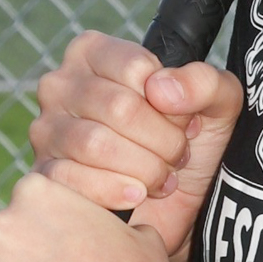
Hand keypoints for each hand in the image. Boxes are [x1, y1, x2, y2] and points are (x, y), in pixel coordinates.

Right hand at [28, 34, 242, 261]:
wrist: (181, 208)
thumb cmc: (192, 144)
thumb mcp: (218, 104)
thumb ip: (203, 82)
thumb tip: (161, 90)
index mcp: (96, 53)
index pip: (136, 68)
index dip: (170, 103)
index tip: (183, 121)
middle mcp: (62, 84)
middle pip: (118, 107)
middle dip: (162, 140)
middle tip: (176, 156)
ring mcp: (47, 129)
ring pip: (95, 144)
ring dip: (143, 168)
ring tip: (160, 177)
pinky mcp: (43, 174)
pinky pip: (71, 179)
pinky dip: (113, 190)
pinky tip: (136, 195)